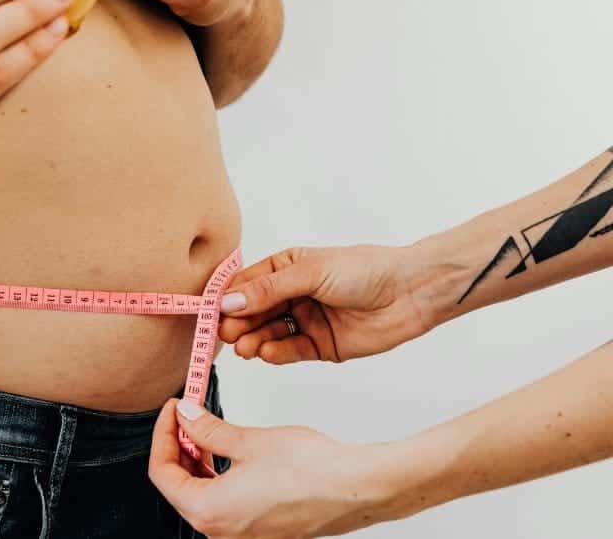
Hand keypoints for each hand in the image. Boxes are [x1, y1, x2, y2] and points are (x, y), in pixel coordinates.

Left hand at [150, 399, 398, 537]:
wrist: (356, 488)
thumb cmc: (310, 469)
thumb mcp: (247, 441)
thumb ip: (207, 430)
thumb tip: (186, 416)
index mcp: (208, 511)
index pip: (162, 473)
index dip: (163, 435)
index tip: (173, 409)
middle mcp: (220, 531)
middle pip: (178, 486)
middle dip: (178, 447)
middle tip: (188, 414)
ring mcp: (240, 534)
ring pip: (200, 495)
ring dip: (198, 460)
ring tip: (208, 428)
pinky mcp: (258, 529)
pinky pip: (223, 502)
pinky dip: (218, 475)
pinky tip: (228, 451)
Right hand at [218, 245, 437, 363]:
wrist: (411, 293)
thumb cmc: (365, 270)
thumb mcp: (310, 271)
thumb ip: (269, 289)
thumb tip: (228, 301)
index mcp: (285, 268)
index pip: (247, 284)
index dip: (228, 298)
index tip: (211, 312)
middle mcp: (291, 295)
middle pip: (253, 312)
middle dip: (238, 323)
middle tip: (225, 334)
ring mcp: (305, 320)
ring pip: (268, 333)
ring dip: (253, 340)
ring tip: (244, 347)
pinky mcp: (319, 345)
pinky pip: (290, 351)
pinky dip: (275, 353)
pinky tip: (265, 352)